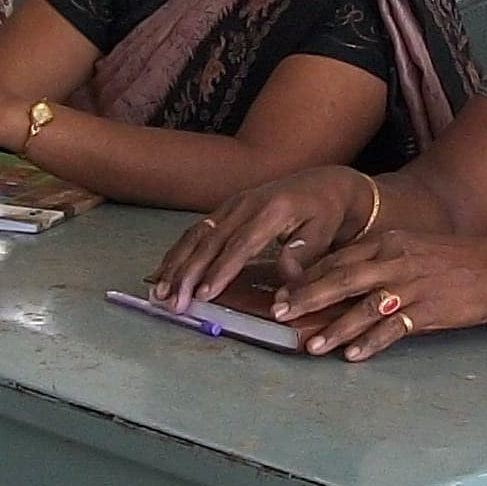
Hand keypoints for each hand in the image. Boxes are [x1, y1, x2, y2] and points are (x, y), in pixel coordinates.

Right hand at [152, 168, 372, 305]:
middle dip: (187, 273)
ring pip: (196, 235)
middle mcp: (245, 204)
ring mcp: (231, 205)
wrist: (325, 183)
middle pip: (210, 241)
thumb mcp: (324, 232)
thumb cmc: (327, 213)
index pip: (241, 245)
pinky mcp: (224, 209)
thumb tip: (286, 281)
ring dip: (176, 264)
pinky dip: (178, 253)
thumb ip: (304, 254)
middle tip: (172, 302)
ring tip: (160, 292)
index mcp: (271, 210)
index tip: (203, 294)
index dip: (220, 271)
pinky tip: (163, 272)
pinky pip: (196, 231)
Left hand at [268, 227, 486, 361]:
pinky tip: (353, 355)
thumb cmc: (453, 260)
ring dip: (334, 327)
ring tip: (310, 345)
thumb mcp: (411, 249)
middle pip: (343, 279)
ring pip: (363, 307)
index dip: (308, 277)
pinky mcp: (428, 311)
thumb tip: (341, 282)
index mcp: (388, 243)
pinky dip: (371, 342)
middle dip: (307, 298)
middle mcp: (395, 261)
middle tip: (280, 313)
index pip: (339, 258)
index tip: (282, 291)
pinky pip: (393, 329)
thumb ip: (378, 262)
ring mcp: (411, 286)